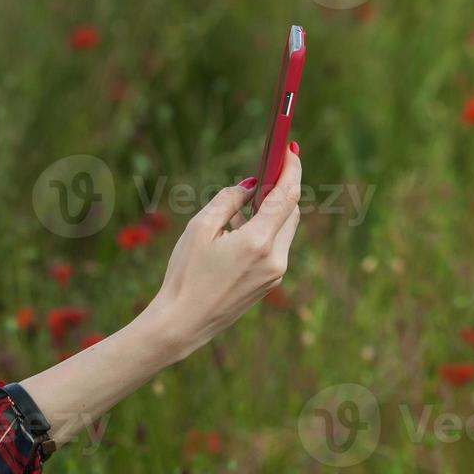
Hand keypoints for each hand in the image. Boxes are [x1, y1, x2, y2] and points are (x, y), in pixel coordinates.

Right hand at [145, 145, 302, 361]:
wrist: (182, 324)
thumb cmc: (185, 275)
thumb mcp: (198, 229)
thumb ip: (227, 201)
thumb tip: (249, 186)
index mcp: (258, 241)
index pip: (286, 196)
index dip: (290, 169)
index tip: (290, 149)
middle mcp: (275, 258)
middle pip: (291, 212)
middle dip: (282, 189)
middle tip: (268, 169)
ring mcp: (275, 274)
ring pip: (285, 230)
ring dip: (272, 211)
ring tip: (246, 201)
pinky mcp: (269, 284)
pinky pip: (275, 248)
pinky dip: (265, 231)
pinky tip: (239, 229)